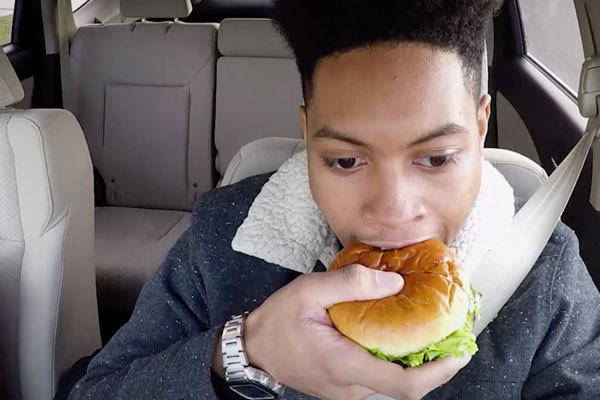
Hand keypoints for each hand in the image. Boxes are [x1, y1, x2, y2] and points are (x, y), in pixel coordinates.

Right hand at [238, 265, 470, 399]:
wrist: (253, 349)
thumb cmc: (277, 322)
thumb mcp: (307, 291)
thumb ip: (350, 284)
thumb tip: (394, 282)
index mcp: (345, 364)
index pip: (404, 384)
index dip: (438, 372)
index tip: (460, 352)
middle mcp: (351, 385)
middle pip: (406, 384)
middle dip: (435, 361)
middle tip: (451, 330)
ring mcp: (348, 389)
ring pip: (394, 379)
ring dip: (417, 358)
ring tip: (429, 327)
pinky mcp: (345, 384)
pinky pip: (379, 374)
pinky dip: (396, 357)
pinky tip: (398, 332)